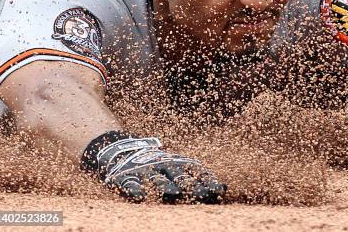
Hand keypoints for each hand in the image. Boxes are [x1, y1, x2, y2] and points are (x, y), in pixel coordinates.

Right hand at [81, 132, 225, 202]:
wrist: (124, 150)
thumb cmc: (159, 165)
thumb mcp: (177, 167)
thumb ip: (197, 178)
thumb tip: (223, 188)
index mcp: (178, 162)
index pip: (197, 171)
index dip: (207, 180)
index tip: (220, 189)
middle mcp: (163, 165)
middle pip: (180, 177)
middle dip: (192, 186)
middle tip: (204, 194)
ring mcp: (145, 170)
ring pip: (158, 180)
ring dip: (166, 186)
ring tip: (174, 193)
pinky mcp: (125, 177)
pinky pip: (131, 183)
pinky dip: (135, 189)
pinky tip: (139, 196)